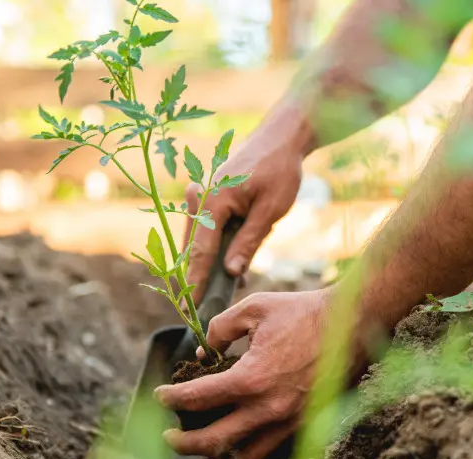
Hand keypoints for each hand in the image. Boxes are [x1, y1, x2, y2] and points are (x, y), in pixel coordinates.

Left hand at [153, 289, 331, 458]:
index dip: (171, 397)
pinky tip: (237, 447)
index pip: (197, 398)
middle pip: (213, 442)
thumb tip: (204, 352)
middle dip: (183, 442)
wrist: (355, 323)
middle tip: (168, 435)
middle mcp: (269, 409)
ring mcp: (289, 423)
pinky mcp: (306, 426)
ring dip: (215, 457)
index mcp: (252, 379)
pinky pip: (271, 453)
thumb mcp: (255, 308)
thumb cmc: (304, 311)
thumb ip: (220, 328)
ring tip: (200, 449)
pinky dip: (249, 455)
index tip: (160, 394)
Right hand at [183, 125, 305, 304]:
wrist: (281, 138)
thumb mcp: (270, 211)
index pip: (200, 251)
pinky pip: (206, 230)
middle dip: (199, 278)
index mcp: (212, 200)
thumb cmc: (279, 171)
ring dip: (208, 265)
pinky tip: (231, 269)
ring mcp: (199, 196)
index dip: (196, 282)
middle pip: (193, 248)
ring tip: (220, 292)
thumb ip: (248, 242)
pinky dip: (214, 249)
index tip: (191, 307)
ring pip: (198, 241)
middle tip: (202, 307)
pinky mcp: (206, 197)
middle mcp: (198, 197)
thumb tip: (230, 273)